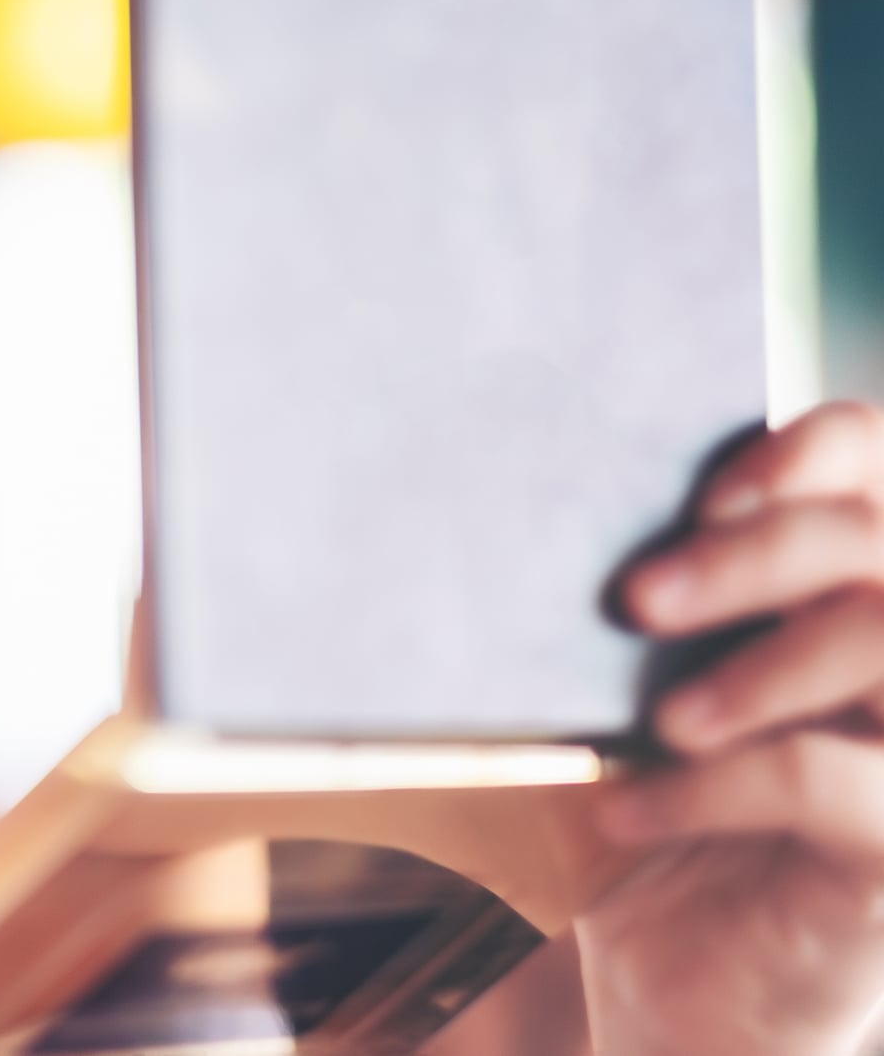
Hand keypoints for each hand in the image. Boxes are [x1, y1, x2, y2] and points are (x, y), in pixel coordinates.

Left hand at [576, 401, 883, 1055]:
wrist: (675, 976)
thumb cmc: (665, 807)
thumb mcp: (655, 684)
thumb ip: (665, 597)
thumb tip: (574, 500)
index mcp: (859, 594)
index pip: (879, 460)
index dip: (814, 452)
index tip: (701, 494)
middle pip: (880, 546)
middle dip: (758, 555)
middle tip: (638, 601)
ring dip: (764, 667)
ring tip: (660, 717)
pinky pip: (835, 784)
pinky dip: (717, 787)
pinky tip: (628, 809)